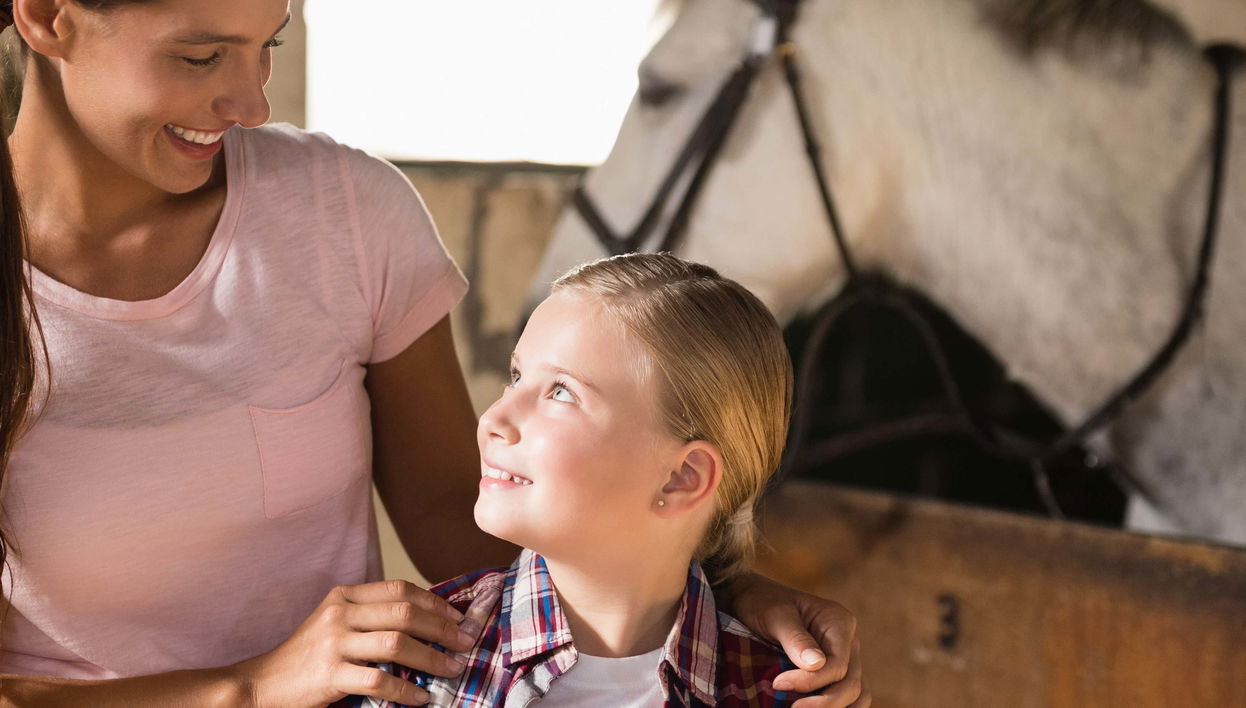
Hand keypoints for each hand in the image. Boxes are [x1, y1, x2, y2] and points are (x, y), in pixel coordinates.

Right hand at [233, 579, 478, 707]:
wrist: (263, 683)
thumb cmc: (308, 655)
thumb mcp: (336, 622)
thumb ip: (372, 615)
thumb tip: (427, 619)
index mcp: (344, 596)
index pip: (399, 588)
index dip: (434, 601)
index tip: (459, 616)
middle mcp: (340, 614)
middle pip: (404, 613)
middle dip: (442, 628)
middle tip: (466, 642)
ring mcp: (333, 644)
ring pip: (397, 644)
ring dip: (432, 658)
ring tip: (454, 669)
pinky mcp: (329, 675)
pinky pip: (379, 681)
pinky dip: (406, 690)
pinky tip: (422, 697)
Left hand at [727, 572, 869, 707]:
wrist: (752, 601)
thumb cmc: (763, 602)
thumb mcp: (775, 615)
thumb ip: (796, 638)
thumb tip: (817, 664)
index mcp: (839, 622)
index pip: (838, 664)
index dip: (812, 681)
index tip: (779, 684)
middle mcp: (848, 642)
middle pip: (851, 683)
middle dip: (824, 703)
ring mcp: (845, 659)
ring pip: (856, 694)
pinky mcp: (834, 673)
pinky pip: (848, 696)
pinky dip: (838, 707)